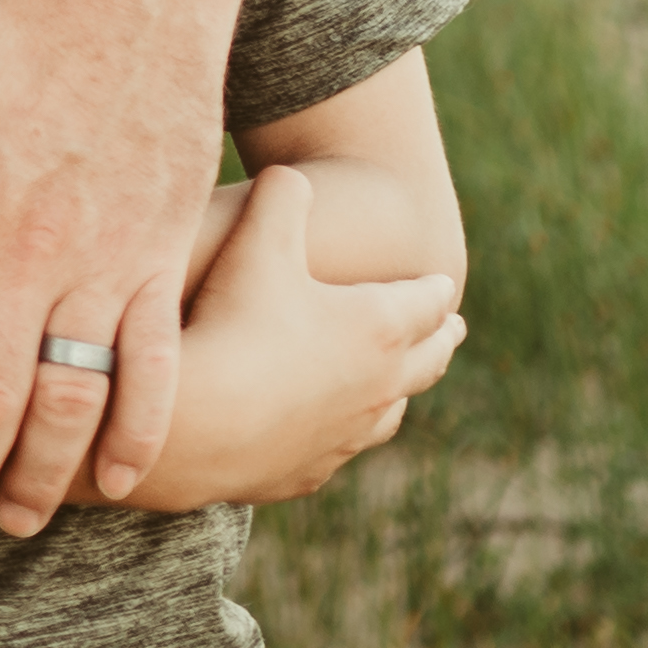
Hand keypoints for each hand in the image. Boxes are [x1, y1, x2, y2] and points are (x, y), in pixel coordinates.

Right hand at [126, 161, 464, 510]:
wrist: (194, 423)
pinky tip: (326, 431)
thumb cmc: (231, 324)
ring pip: (390, 414)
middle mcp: (378, 387)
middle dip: (441, 340)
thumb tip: (290, 173)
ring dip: (399, 393)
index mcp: (379, 329)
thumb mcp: (256, 240)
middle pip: (428, 362)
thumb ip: (280, 196)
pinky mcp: (308, 474)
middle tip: (453, 329)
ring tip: (399, 386)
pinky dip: (342, 435)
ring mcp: (346, 437)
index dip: (435, 288)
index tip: (444, 283)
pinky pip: (339, 452)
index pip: (427, 304)